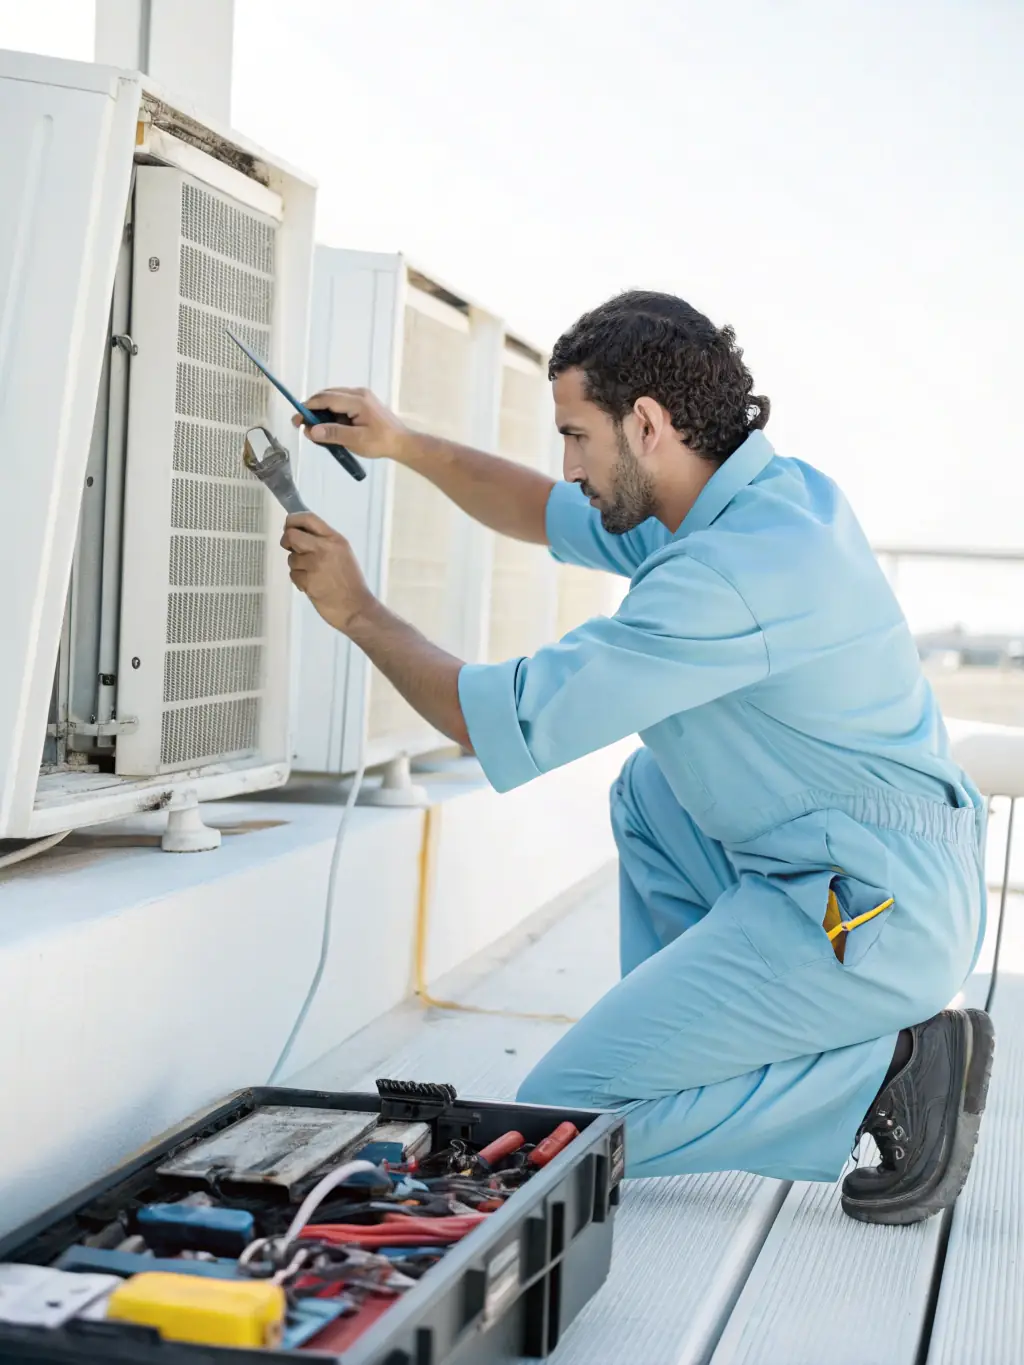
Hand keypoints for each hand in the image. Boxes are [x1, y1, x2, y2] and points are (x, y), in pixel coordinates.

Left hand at [280, 512, 372, 634]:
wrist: (356, 607)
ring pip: (291, 558)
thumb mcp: (342, 553)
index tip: (289, 526)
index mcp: (334, 539)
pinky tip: (313, 585)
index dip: (293, 520)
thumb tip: (299, 533)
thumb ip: (324, 542)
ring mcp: (315, 565)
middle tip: (291, 548)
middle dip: (286, 541)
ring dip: (297, 566)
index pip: (308, 518)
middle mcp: (324, 549)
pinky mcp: (308, 581)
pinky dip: (299, 580)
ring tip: (313, 575)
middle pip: (291, 535)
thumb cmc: (350, 582)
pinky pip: (293, 574)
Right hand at [293, 387, 410, 460]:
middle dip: (312, 409)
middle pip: (328, 396)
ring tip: (315, 429)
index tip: (297, 419)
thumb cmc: (381, 442)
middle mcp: (358, 393)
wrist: (402, 442)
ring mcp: (361, 396)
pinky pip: (341, 403)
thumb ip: (333, 434)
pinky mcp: (363, 402)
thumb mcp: (356, 440)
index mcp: (357, 400)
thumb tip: (311, 430)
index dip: (309, 407)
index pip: (326, 398)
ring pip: (333, 398)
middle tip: (302, 425)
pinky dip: (331, 413)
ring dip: (322, 412)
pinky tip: (329, 427)